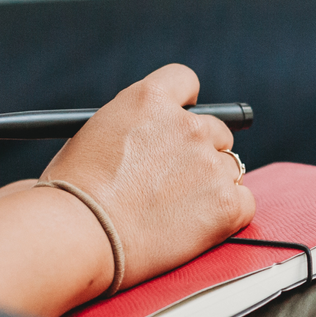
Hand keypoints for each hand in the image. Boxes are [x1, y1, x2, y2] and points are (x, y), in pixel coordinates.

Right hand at [40, 64, 255, 289]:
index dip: (185, 104)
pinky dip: (226, 215)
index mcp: (149, 99)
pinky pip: (244, 202)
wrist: (79, 234)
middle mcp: (187, 124)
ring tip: (174, 212)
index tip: (181, 121)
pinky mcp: (226, 203)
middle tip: (175, 182)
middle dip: (199, 153)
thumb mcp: (93, 136)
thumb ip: (131, 128)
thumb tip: (148, 139)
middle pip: (215, 130)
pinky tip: (196, 227)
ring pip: (229, 168)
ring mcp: (209, 163)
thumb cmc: (72, 193)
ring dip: (210, 185)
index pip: (186, 81)